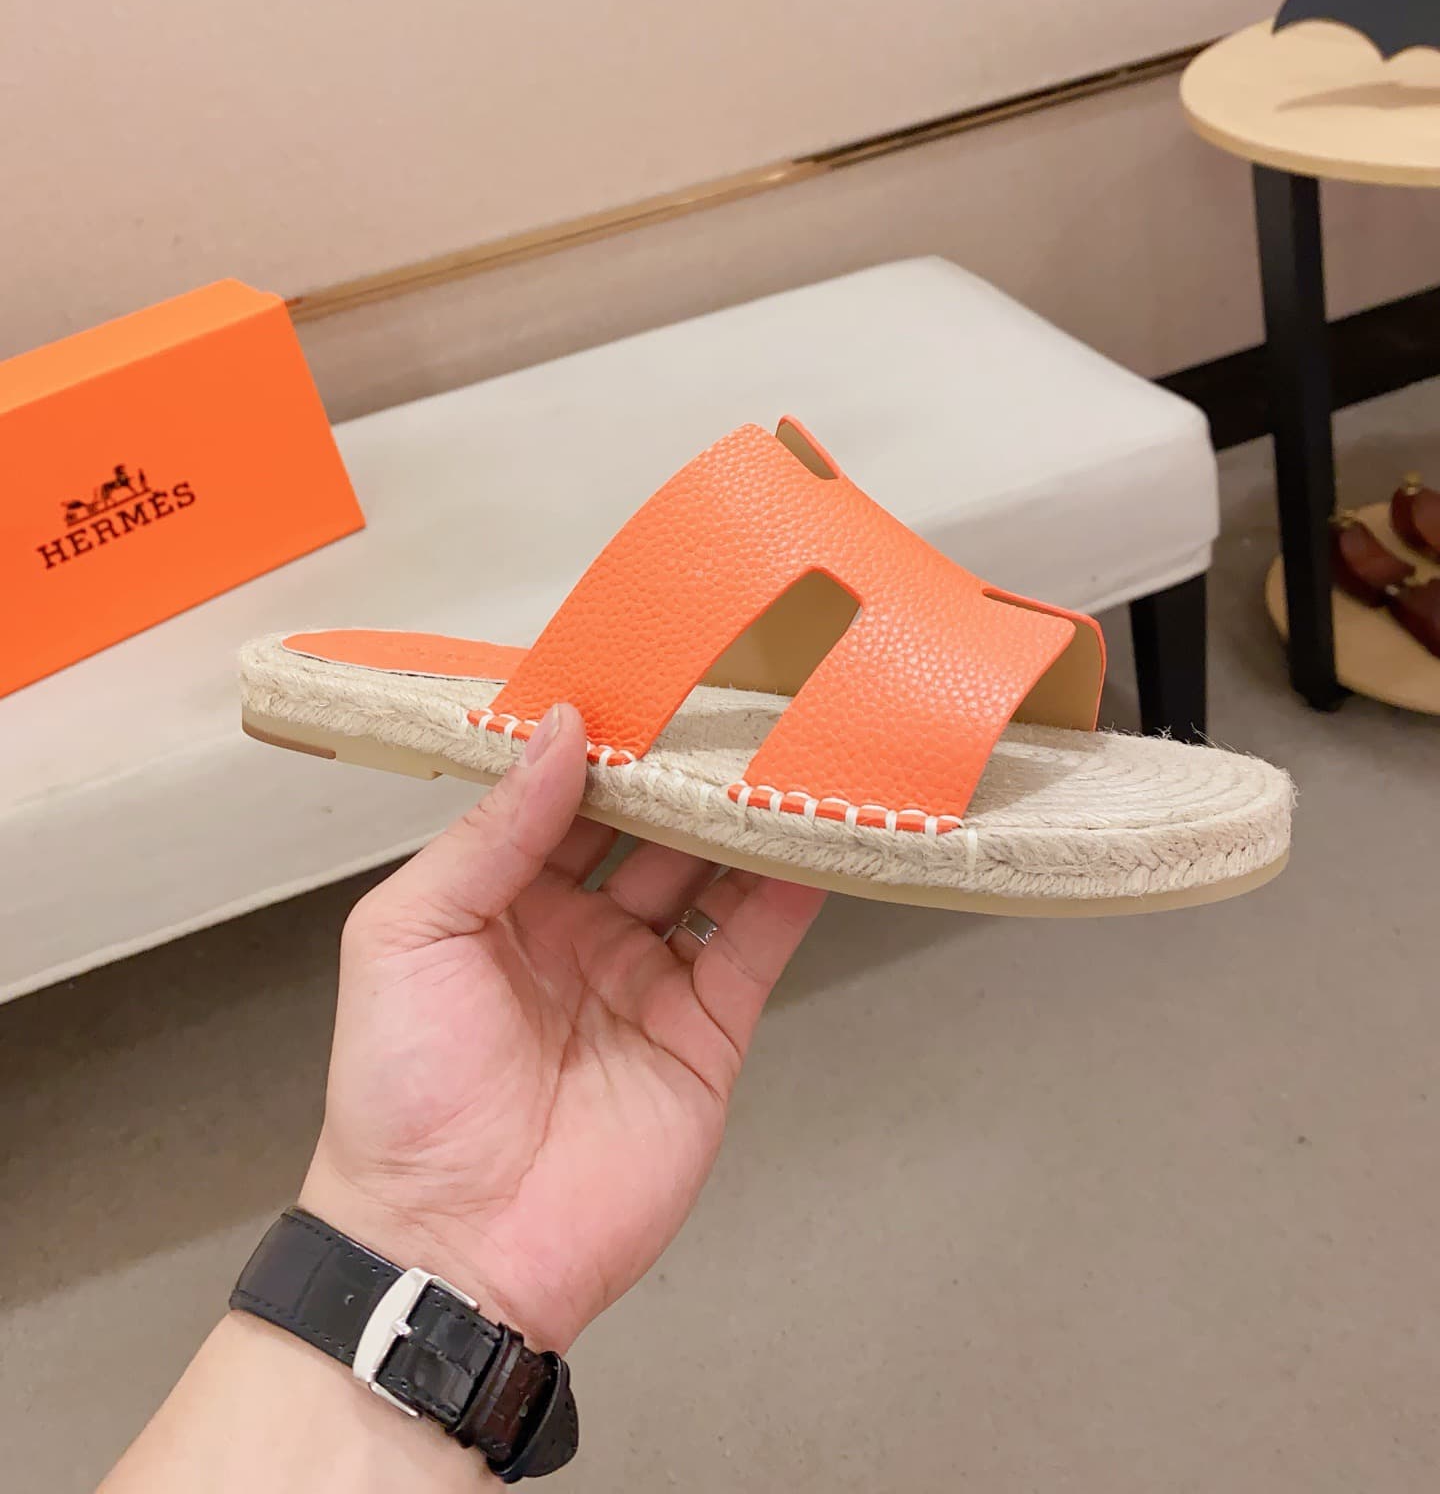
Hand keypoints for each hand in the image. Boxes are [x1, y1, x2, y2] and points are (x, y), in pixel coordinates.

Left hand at [299, 703, 822, 1353]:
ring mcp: (644, 980)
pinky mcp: (702, 1033)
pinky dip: (788, 892)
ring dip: (744, 818)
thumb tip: (555, 731)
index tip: (641, 677)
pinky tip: (811, 836)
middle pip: (647, 828)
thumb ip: (490, 832)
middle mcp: (576, 930)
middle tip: (730, 701)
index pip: (560, 796)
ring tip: (784, 750)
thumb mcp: (409, 934)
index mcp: (497, 900)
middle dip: (684, 770)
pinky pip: (753, 946)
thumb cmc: (399, 1096)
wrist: (450, 1248)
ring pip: (709, 875)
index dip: (599, 740)